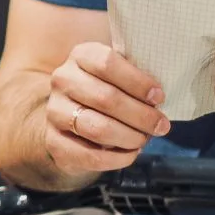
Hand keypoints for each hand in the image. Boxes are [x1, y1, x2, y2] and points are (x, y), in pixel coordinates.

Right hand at [43, 43, 171, 178]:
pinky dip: (116, 158)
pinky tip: (131, 154)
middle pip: (106, 98)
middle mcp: (63, 80)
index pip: (107, 63)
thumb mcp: (118, 75)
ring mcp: (54, 111)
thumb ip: (135, 78)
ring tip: (144, 139)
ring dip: (129, 137)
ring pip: (97, 128)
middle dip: (141, 115)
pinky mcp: (53, 141)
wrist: (71, 117)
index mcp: (81, 56)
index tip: (159, 97)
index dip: (137, 82)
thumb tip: (158, 99)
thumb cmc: (106, 91)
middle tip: (161, 126)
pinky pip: (89, 155)